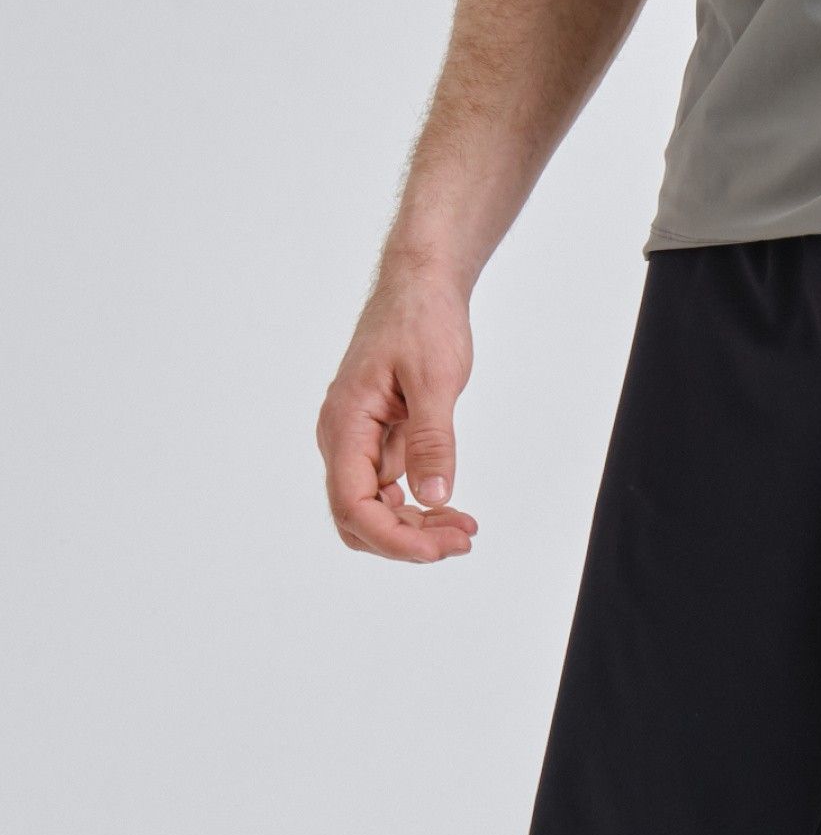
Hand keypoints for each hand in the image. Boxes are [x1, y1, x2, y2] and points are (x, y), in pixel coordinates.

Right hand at [316, 264, 478, 562]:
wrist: (420, 287)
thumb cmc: (421, 321)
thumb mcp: (435, 380)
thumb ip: (432, 441)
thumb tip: (434, 497)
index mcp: (345, 424)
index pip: (352, 506)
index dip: (394, 539)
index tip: (441, 547)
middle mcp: (342, 438)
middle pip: (358, 519)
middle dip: (407, 541)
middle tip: (461, 540)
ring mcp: (359, 443)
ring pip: (374, 512)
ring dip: (415, 530)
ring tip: (464, 530)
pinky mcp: (378, 442)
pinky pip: (388, 493)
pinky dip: (418, 510)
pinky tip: (451, 511)